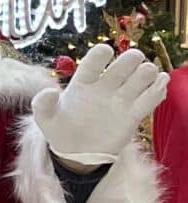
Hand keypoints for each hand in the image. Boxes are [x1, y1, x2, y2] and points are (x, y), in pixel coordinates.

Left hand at [32, 44, 167, 167]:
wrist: (76, 153)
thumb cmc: (60, 129)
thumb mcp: (45, 119)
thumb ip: (43, 104)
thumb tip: (49, 91)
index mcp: (83, 82)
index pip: (92, 63)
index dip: (99, 55)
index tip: (106, 50)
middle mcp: (105, 86)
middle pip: (121, 66)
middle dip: (129, 60)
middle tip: (136, 58)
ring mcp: (121, 99)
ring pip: (139, 79)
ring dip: (146, 73)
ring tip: (150, 74)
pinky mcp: (133, 114)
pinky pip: (149, 100)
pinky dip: (157, 91)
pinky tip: (160, 86)